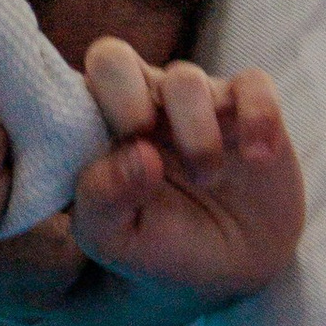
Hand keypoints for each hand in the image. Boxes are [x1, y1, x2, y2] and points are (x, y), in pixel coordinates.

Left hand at [71, 38, 304, 304]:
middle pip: (112, 56)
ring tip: (206, 180)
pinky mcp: (247, 109)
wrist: (228, 269)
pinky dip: (258, 117)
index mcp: (97, 127)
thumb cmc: (156, 246)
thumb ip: (101, 201)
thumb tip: (137, 153)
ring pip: (185, 78)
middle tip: (141, 139)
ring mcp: (194, 102)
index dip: (84, 101)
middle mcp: (139, 103)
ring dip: (195, 133)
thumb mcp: (113, 241)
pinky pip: (253, 85)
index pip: (67, 85)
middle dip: (124, 95)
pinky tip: (257, 158)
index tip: (114, 143)